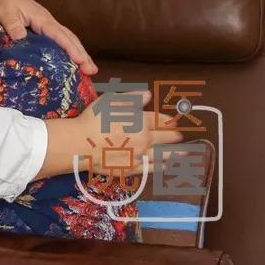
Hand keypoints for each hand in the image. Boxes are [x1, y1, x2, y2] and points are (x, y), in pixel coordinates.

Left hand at [0, 0, 97, 74]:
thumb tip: (21, 38)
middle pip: (69, 38)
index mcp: (42, 18)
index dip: (70, 49)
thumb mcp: (4, 12)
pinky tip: (70, 62)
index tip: (81, 61)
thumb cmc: (2, 1)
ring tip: (88, 70)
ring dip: (78, 53)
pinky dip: (67, 51)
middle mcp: (48, 22)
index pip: (59, 35)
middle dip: (82, 54)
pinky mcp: (41, 29)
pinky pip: (58, 40)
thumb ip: (12, 25)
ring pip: (66, 39)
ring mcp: (45, 26)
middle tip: (92, 71)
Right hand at [38, 90, 183, 178]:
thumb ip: (131, 98)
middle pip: (166, 138)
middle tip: (180, 136)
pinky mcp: (132, 169)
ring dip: (176, 153)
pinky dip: (161, 166)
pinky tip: (166, 166)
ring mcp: (140, 156)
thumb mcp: (110, 101)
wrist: (81, 144)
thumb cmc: (93, 119)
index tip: (174, 121)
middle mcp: (145, 139)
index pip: (161, 121)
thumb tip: (147, 95)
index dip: (169, 120)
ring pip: (163, 155)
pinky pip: (152, 169)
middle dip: (175, 136)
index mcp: (141, 121)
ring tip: (184, 153)